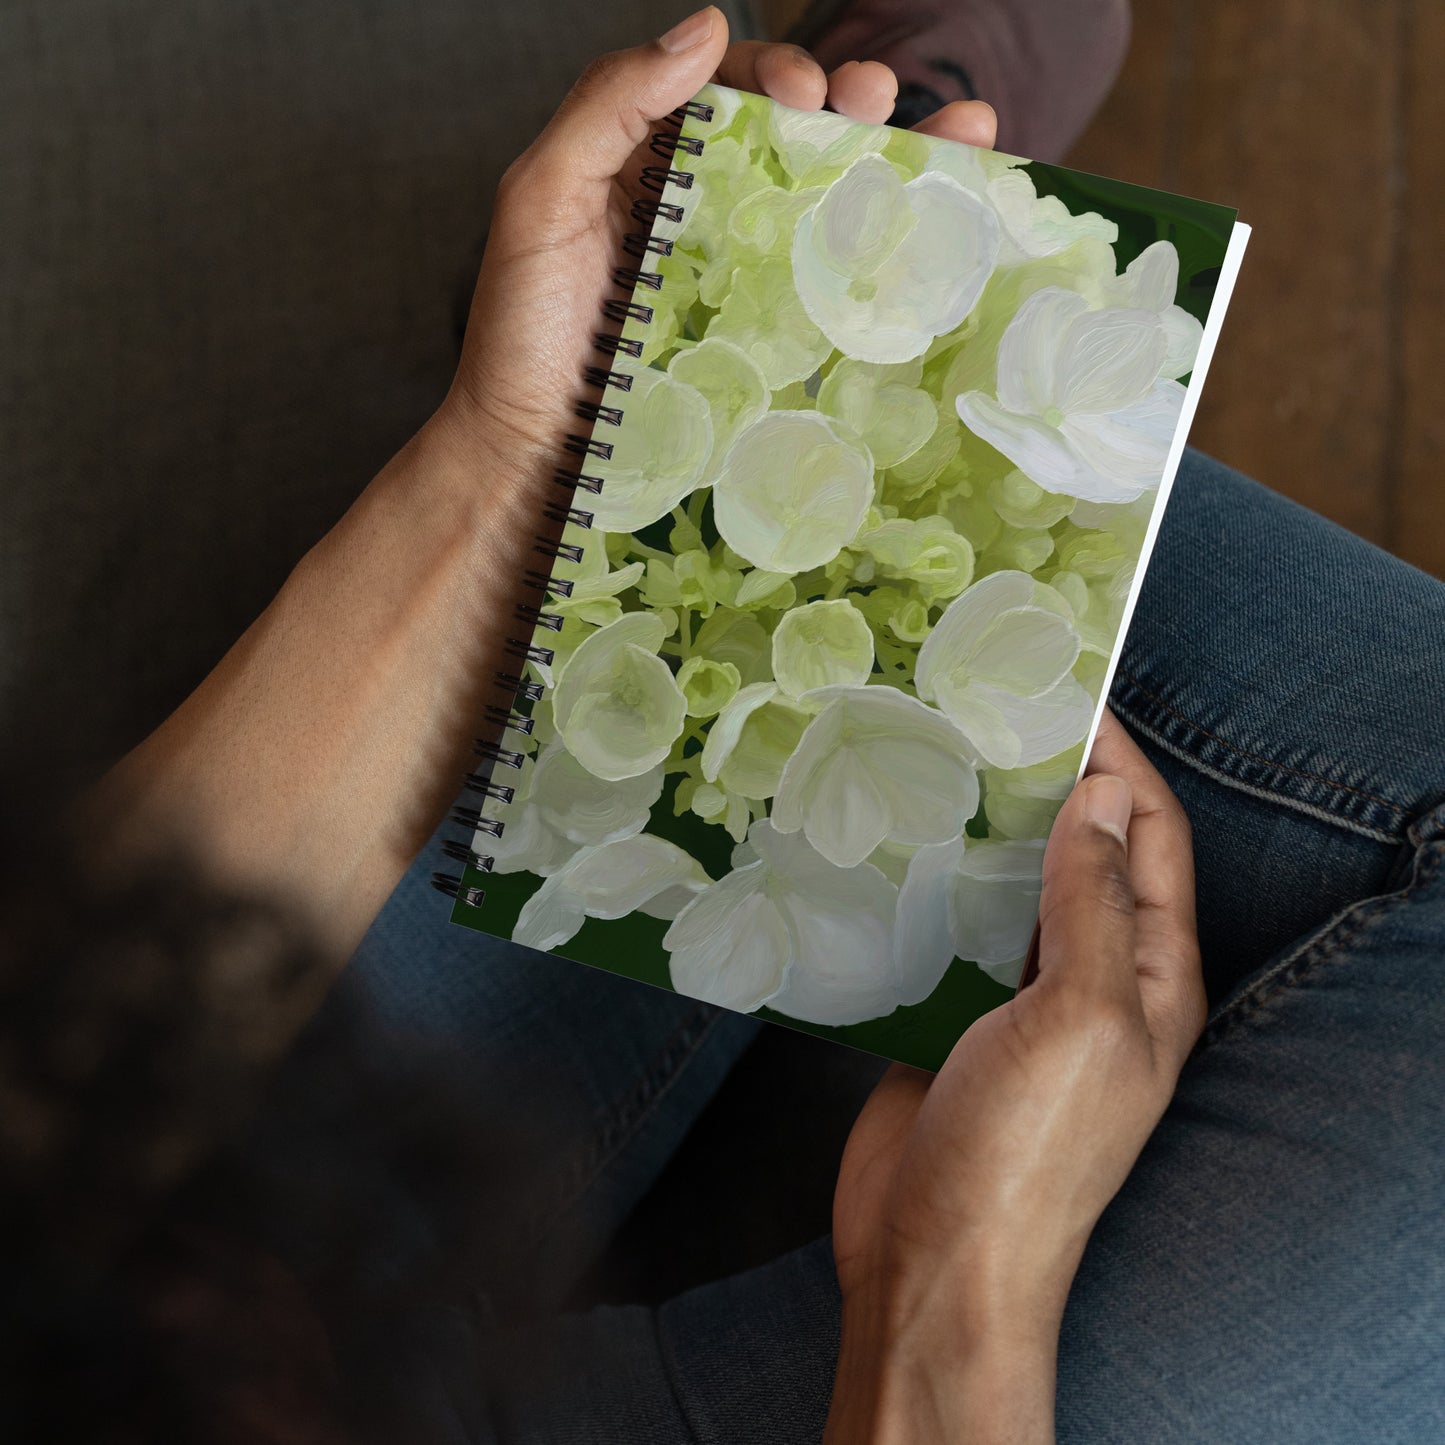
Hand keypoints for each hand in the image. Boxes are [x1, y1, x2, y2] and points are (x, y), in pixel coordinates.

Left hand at [426, 4, 998, 492]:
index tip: (805, 91)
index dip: (774, 72)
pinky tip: (944, 222)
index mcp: (645, 162)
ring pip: (823, 201)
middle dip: (848, 103)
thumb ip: (606, 106)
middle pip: (790, 137)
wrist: (534, 456)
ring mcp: (735, 277)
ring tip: (958, 131)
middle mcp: (698, 210)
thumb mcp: (541, 201)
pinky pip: (830, 283)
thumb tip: (705, 31)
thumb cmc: (524, 335)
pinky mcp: (760, 339)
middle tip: (874, 100)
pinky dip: (891, 249)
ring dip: (895, 157)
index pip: (725, 89)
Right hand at [826, 710, 1206, 1443]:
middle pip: (1086, 854)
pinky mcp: (953, 1016)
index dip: (1122, 763)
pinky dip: (936, 881)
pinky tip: (895, 845)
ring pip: (1015, 887)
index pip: (1152, 839)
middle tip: (989, 714)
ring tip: (936, 760)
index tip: (1070, 693)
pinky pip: (955, 929)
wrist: (934, 1264)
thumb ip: (1092, 905)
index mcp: (1150, 977)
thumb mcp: (1079, 1019)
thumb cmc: (1022, 1154)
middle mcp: (1094, 981)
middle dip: (1052, 782)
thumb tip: (1105, 798)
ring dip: (989, 828)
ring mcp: (1020, 1001)